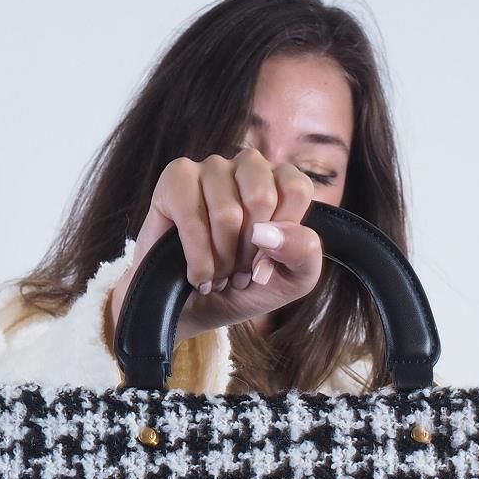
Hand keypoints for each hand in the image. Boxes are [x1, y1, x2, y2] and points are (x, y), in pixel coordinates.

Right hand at [108, 149, 325, 347]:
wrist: (200, 311)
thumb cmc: (247, 287)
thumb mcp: (293, 279)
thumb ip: (303, 252)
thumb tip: (271, 233)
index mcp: (283, 182)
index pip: (295, 190)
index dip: (281, 239)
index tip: (267, 262)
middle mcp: (248, 167)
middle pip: (261, 198)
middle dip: (250, 251)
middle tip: (240, 270)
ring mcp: (210, 168)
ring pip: (226, 213)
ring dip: (223, 260)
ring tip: (219, 273)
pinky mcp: (175, 179)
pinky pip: (191, 218)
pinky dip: (198, 260)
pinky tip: (198, 273)